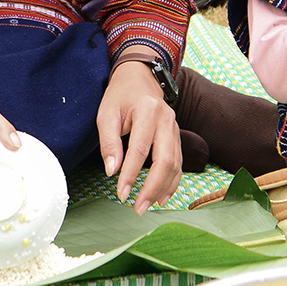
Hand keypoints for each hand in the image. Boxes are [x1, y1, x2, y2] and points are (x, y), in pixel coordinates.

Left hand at [97, 59, 182, 212]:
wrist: (140, 78)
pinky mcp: (176, 136)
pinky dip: (172, 181)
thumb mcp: (106, 114)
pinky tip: (162, 196)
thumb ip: (109, 142)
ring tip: (148, 206)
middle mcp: (167, 120)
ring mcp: (175, 128)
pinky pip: (179, 162)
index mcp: (149, 112)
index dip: (131, 174)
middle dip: (152, 187)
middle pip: (165, 160)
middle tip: (138, 208)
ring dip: (163, 188)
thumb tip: (112, 171)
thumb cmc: (120, 96)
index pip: (141, 149)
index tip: (121, 193)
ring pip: (175, 164)